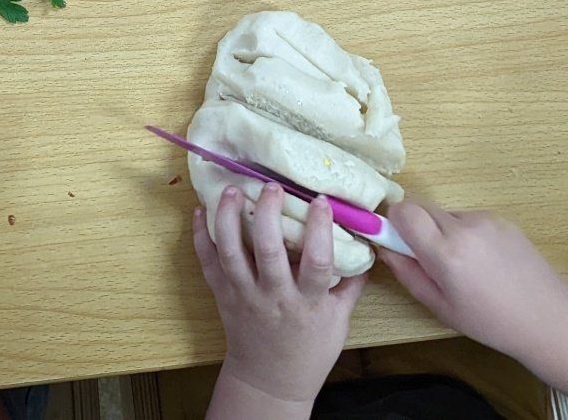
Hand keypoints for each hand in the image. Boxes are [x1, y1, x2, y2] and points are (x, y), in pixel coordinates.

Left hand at [193, 184, 364, 415]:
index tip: (321, 200)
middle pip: (268, 251)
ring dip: (228, 218)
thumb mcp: (339, 321)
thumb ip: (352, 284)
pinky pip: (207, 262)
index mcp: (308, 303)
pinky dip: (200, 235)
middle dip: (269, 214)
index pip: (317, 262)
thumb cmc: (309, 350)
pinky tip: (200, 210)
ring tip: (231, 189)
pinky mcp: (221, 295)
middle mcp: (274, 296)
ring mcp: (244, 295)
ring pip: (231, 253)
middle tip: (272, 186)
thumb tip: (367, 246)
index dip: (319, 229)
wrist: (270, 380)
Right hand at [377, 201, 567, 363]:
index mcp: (446, 252)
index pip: (403, 210)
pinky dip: (465, 233)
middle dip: (417, 228)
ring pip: (445, 214)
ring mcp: (485, 220)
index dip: (395, 223)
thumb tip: (385, 249)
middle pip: (421, 208)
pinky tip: (484, 262)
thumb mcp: (441, 308)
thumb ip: (408, 274)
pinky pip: (468, 218)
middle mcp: (464, 227)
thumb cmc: (491, 322)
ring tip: (464, 266)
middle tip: (431, 260)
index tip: (399, 243)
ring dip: (442, 231)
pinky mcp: (501, 219)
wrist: (549, 318)